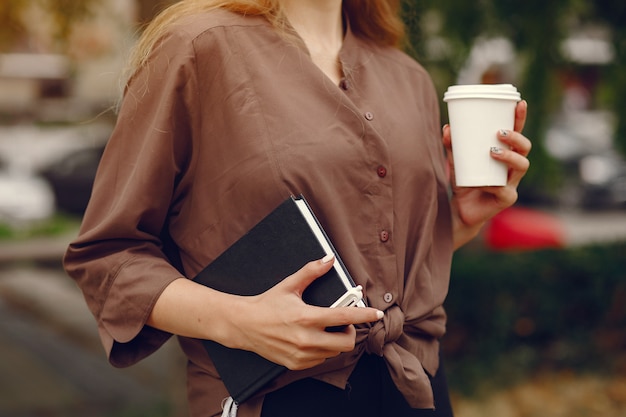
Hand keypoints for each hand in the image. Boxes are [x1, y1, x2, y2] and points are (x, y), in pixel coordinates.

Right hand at [227, 256, 382, 369]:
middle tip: (343, 322)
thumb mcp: (289, 286)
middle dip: (350, 332)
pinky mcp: (296, 364)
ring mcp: (302, 355)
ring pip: (334, 352)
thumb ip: (311, 272)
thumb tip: (329, 259)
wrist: (244, 326)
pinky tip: (314, 339)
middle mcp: (306, 340)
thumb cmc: (267, 304)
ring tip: (326, 329)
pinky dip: (324, 350)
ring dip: (336, 341)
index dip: (364, 315)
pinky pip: (321, 360)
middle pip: (346, 342)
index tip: (377, 313)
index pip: (344, 318)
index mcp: (307, 318)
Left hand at [443, 100, 531, 248]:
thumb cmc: (463, 182)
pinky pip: (504, 190)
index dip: (520, 118)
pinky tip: (484, 182)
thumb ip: (452, 145)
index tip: (519, 102)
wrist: (459, 211)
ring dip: (510, 156)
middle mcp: (512, 168)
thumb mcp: (456, 161)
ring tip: (492, 151)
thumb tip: (447, 127)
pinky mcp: (506, 199)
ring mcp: (512, 183)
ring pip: (522, 166)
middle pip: (525, 148)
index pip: (517, 133)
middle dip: (516, 138)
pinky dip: (493, 184)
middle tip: (499, 132)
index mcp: (504, 154)